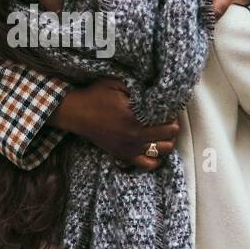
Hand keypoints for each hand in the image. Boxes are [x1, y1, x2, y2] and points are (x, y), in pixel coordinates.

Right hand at [47, 77, 179, 170]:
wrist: (76, 113)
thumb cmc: (96, 95)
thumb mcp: (118, 83)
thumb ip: (138, 87)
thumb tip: (158, 91)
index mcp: (135, 118)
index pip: (168, 122)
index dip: (172, 114)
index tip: (169, 107)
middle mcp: (134, 137)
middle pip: (169, 137)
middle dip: (172, 127)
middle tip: (168, 118)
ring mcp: (130, 148)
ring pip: (162, 151)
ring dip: (167, 141)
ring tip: (164, 132)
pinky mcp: (123, 155)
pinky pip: (148, 164)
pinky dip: (156, 159)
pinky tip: (155, 148)